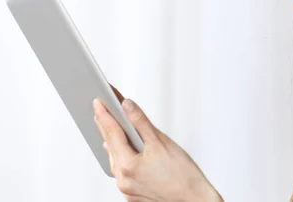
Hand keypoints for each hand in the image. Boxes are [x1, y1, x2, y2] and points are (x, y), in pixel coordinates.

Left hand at [93, 85, 222, 201]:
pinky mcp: (133, 194)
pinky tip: (121, 150)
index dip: (104, 114)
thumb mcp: (161, 142)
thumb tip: (127, 106)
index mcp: (127, 165)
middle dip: (105, 125)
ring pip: (115, 159)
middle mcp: (123, 179)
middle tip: (101, 108)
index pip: (111, 132)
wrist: (194, 200)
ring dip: (112, 141)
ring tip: (109, 126)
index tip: (98, 101)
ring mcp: (127, 189)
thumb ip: (141, 122)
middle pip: (110, 145)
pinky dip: (120, 157)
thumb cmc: (183, 175)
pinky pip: (121, 171)